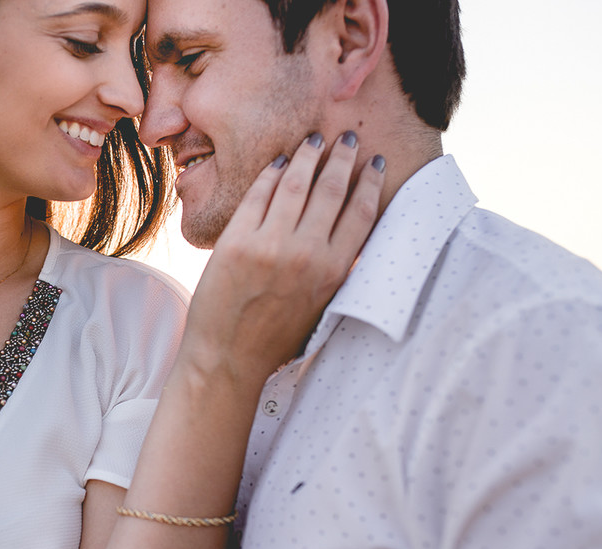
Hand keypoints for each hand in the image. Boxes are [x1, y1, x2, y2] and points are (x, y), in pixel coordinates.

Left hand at [182, 132, 384, 380]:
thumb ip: (337, 270)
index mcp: (333, 271)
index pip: (362, 212)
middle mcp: (306, 254)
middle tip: (347, 138)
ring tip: (314, 140)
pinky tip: (279, 161)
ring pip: (296, 183)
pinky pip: (258, 194)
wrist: (228, 358)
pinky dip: (271, 172)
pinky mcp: (236, 241)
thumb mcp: (322, 306)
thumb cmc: (276, 337)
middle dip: (342, 157)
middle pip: (332, 189)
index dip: (370, 181)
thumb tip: (355, 233)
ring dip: (308, 155)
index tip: (374, 161)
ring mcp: (270, 245)